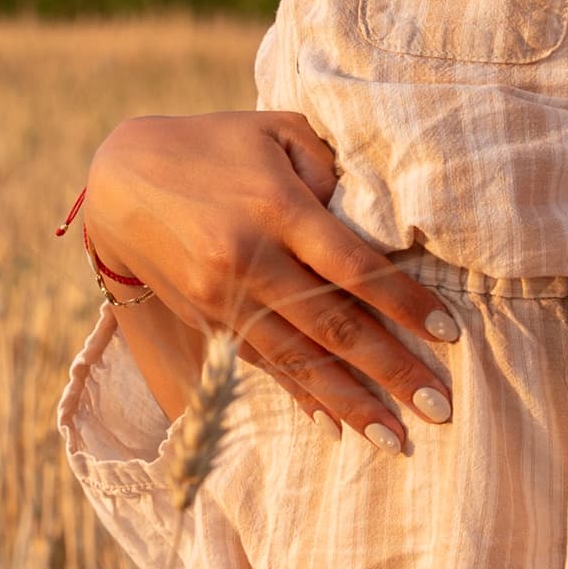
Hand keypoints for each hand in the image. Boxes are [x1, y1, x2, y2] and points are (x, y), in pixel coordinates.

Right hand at [79, 113, 455, 437]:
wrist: (118, 182)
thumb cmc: (213, 146)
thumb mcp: (273, 130)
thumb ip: (328, 167)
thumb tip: (372, 220)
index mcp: (276, 207)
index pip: (354, 267)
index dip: (404, 304)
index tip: (449, 335)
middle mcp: (249, 260)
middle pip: (333, 327)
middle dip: (391, 372)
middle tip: (440, 408)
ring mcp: (222, 298)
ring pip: (298, 360)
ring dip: (350, 403)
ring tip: (395, 439)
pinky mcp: (205, 321)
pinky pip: (261, 366)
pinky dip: (300, 395)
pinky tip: (334, 424)